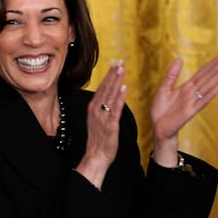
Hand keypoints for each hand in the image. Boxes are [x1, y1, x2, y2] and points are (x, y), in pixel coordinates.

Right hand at [76, 60, 126, 188]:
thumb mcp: (97, 120)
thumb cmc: (98, 139)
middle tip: (120, 61)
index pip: (102, 87)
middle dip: (113, 74)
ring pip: (110, 95)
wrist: (96, 156)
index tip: (115, 63)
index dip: (109, 75)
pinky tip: (124, 88)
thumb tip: (108, 96)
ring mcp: (102, 117)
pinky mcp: (109, 125)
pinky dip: (119, 98)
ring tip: (121, 69)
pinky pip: (115, 109)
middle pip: (106, 88)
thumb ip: (102, 107)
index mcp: (93, 107)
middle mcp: (96, 110)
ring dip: (116, 81)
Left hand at [150, 54, 217, 163]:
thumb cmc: (161, 110)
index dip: (211, 65)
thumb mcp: (164, 88)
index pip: (201, 73)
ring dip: (217, 77)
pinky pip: (202, 101)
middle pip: (207, 78)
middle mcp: (191, 93)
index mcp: (185, 88)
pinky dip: (210, 94)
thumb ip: (171, 75)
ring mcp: (192, 102)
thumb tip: (179, 59)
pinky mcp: (190, 111)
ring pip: (207, 87)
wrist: (158, 127)